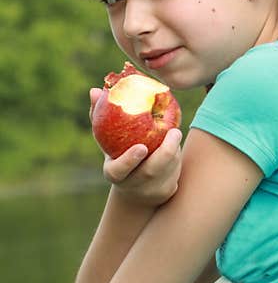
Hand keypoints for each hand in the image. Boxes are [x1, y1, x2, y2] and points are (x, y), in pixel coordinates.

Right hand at [89, 87, 182, 206]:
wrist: (135, 184)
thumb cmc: (118, 151)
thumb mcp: (108, 138)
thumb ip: (101, 116)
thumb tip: (94, 90)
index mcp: (114, 173)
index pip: (118, 170)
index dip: (129, 160)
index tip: (141, 147)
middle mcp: (131, 185)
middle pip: (151, 171)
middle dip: (165, 151)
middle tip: (175, 131)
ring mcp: (150, 191)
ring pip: (168, 170)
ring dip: (174, 151)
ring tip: (175, 133)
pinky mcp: (166, 191)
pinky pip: (176, 173)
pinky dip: (178, 158)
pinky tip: (176, 147)